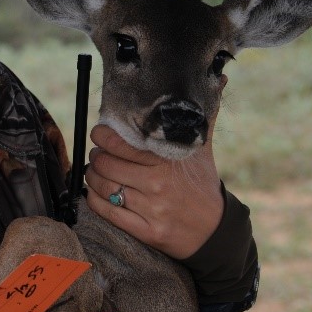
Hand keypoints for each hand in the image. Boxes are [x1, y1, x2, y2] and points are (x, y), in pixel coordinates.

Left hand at [84, 124, 222, 259]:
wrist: (216, 230)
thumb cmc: (203, 184)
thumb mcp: (202, 150)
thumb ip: (200, 119)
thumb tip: (219, 80)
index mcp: (166, 162)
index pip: (119, 144)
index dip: (102, 136)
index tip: (99, 134)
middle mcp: (158, 184)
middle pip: (106, 165)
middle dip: (96, 156)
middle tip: (97, 153)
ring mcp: (152, 209)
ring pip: (104, 188)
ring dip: (92, 177)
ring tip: (94, 171)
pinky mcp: (147, 231)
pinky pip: (108, 212)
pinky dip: (94, 200)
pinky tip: (94, 192)